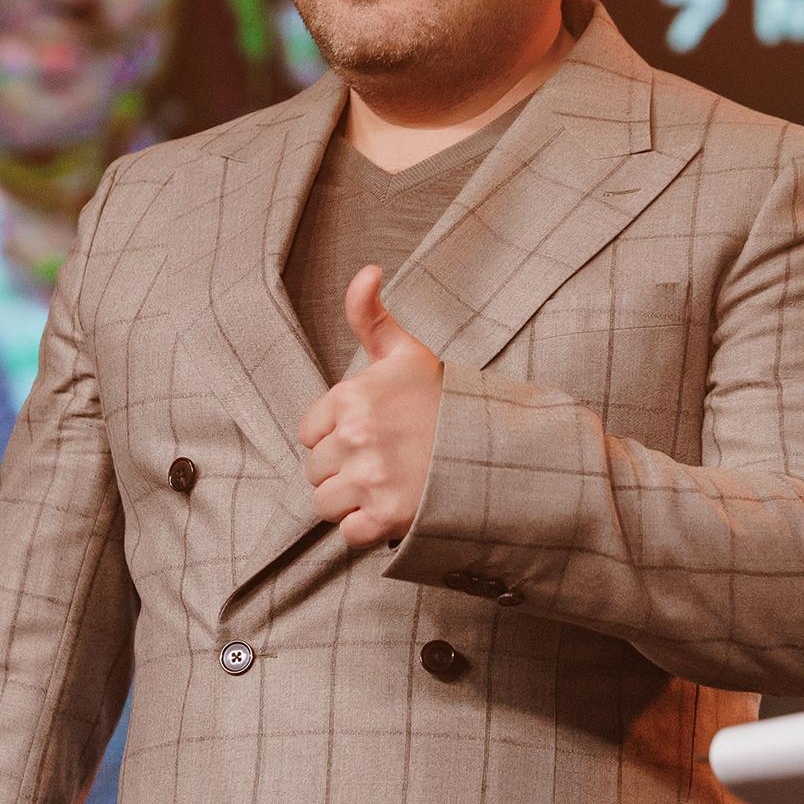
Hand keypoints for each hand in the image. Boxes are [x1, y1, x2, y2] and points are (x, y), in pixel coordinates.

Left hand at [299, 266, 443, 547]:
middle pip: (315, 471)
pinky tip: (392, 509)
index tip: (369, 435)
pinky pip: (348, 533)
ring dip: (351, 502)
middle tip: (383, 462)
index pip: (309, 434)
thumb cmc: (444, 401)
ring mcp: (371, 478)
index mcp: (351, 397)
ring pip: (326, 504)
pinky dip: (366, 528)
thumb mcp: (406, 352)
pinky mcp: (386, 516)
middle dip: (342, 471)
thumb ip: (370, 315)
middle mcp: (356, 437)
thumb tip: (367, 270)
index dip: (335, 437)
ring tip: (386, 486)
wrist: (494, 448)